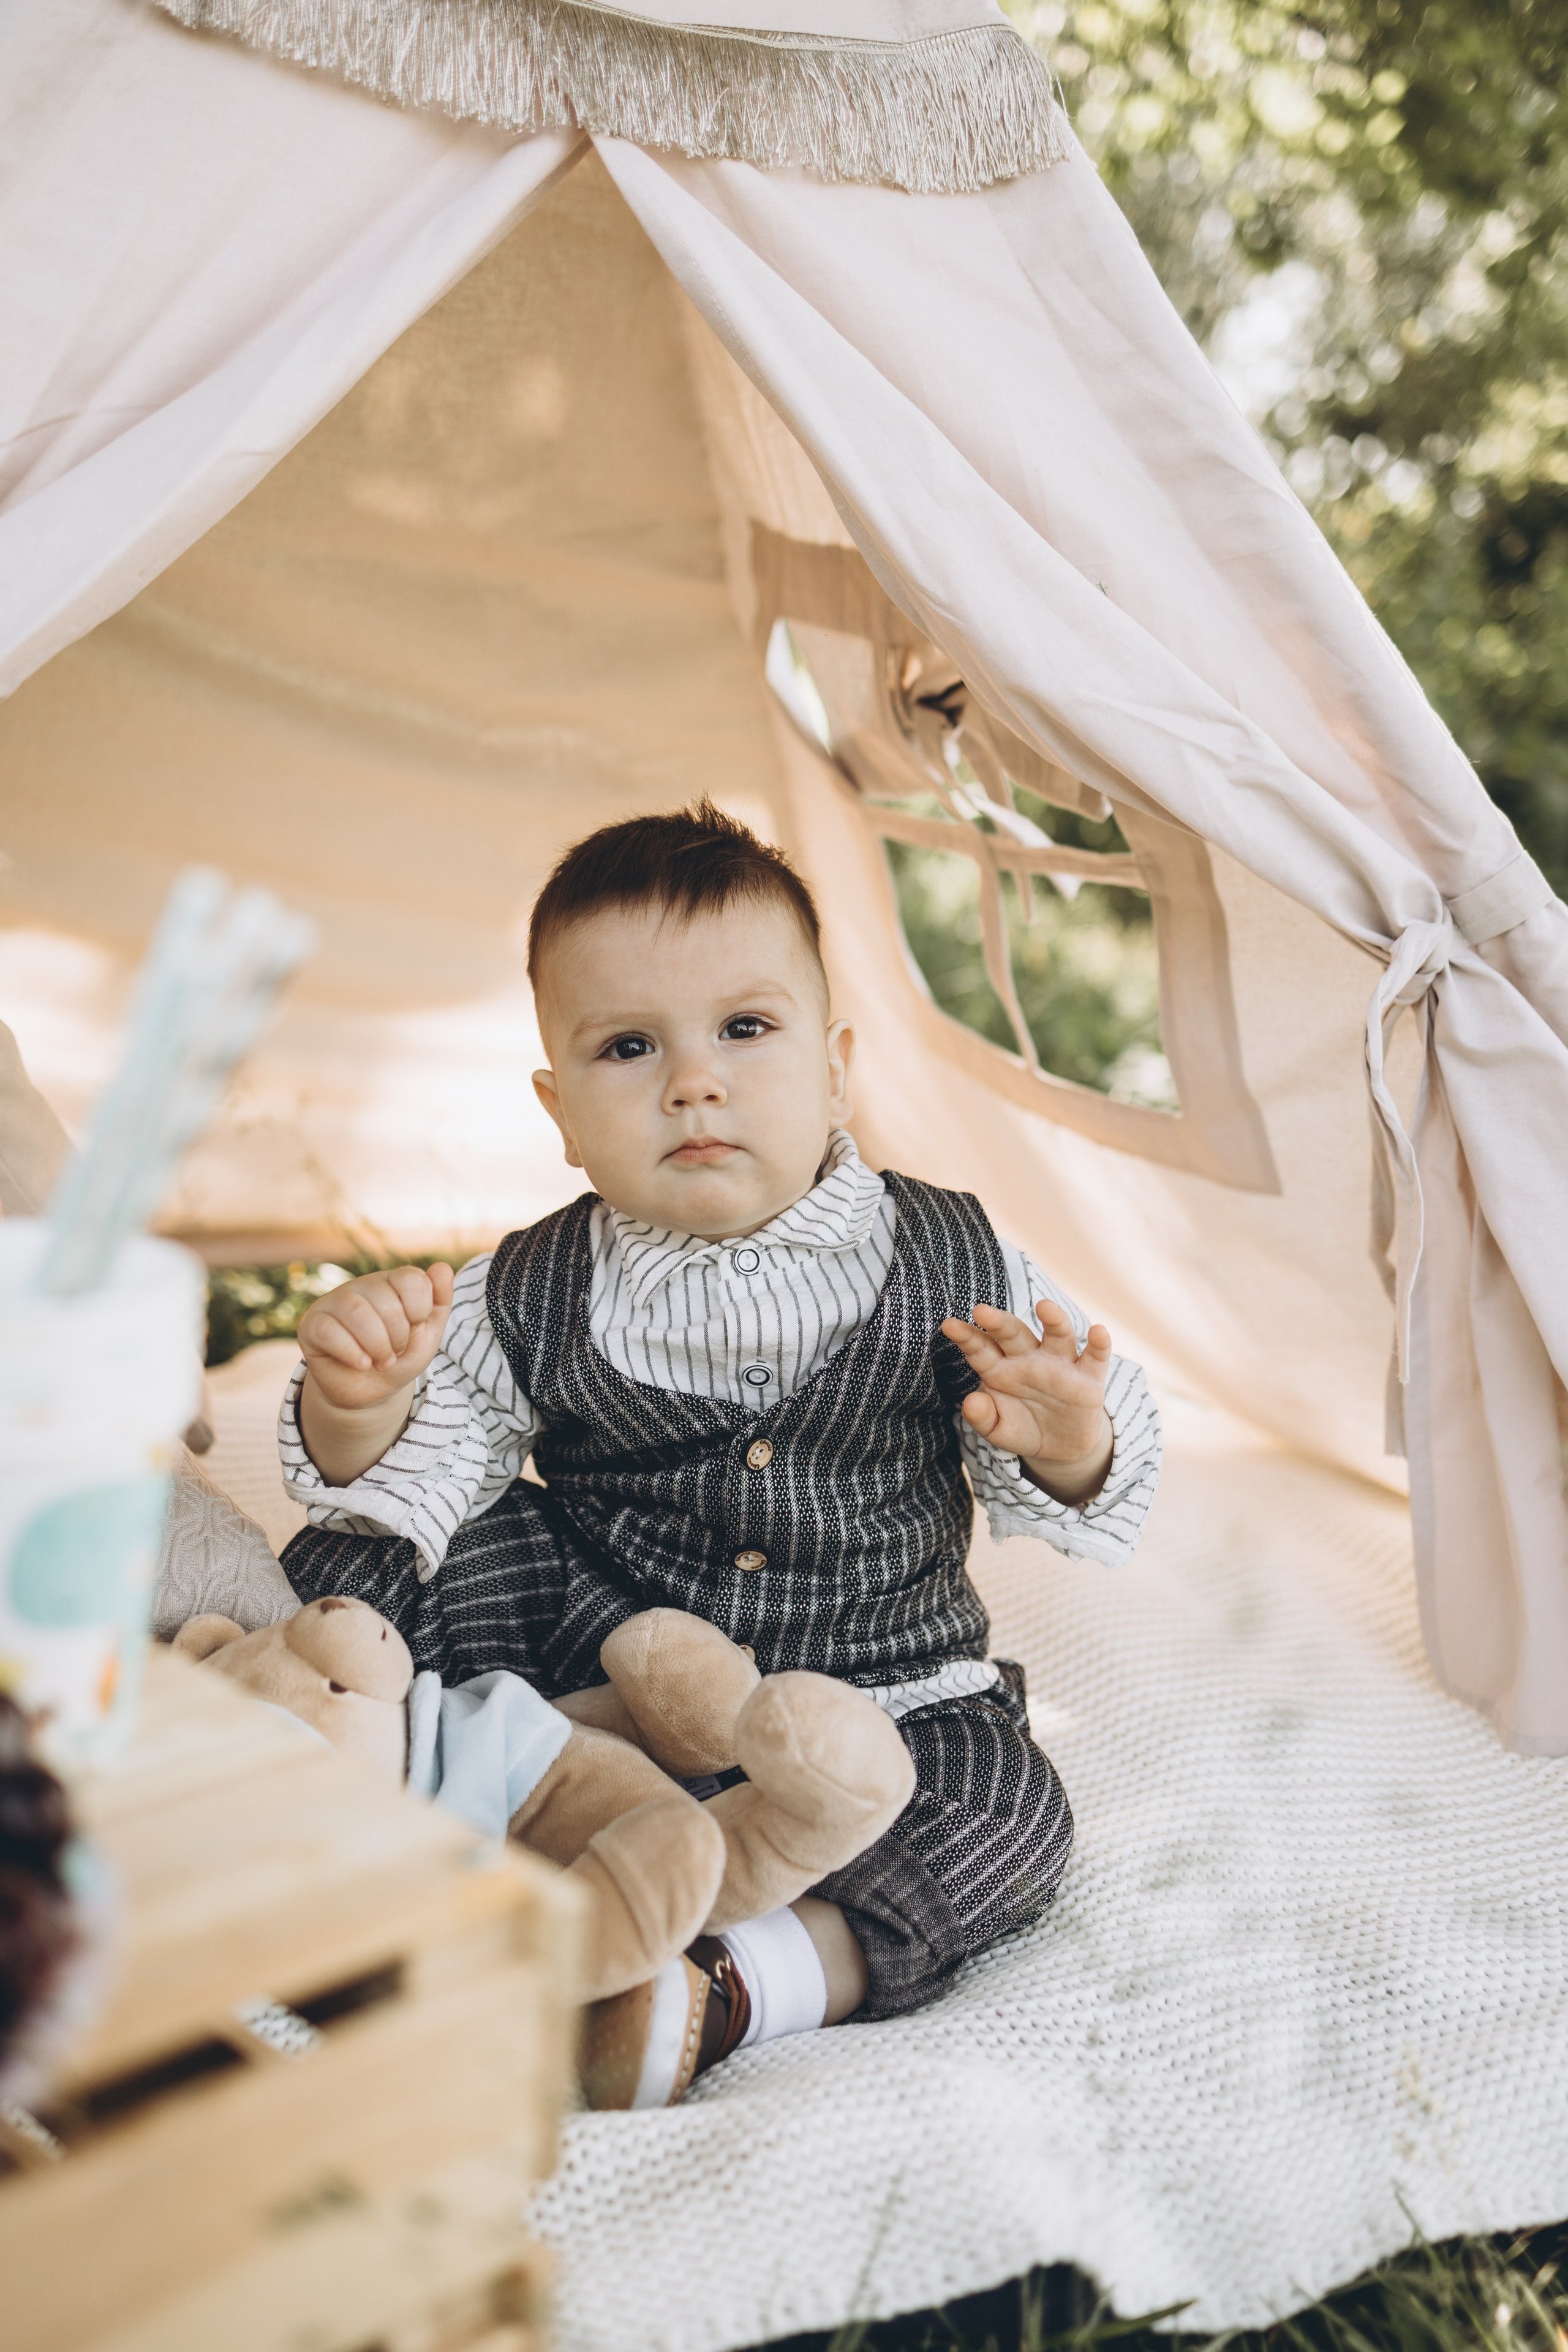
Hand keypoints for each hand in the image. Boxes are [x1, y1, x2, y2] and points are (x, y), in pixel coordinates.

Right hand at [299, 1264, 453, 1413]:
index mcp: (391, 1281)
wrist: (370, 1392)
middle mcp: (361, 1286)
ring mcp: (333, 1302)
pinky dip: (351, 1353)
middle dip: (398, 1337)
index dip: (419, 1310)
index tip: (415, 1328)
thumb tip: (443, 1267)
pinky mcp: (311, 1325)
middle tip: (395, 1352)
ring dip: (377, 1346)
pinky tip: (360, 1364)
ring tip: (380, 1362)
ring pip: (356, 1312)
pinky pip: (329, 1331)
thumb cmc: (399, 1357)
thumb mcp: (428, 1334)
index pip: (411, 1279)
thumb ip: (439, 1301)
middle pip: (385, 1301)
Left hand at [941, 1299, 1113, 1504]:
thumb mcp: (998, 1430)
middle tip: (981, 1311)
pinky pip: (1096, 1357)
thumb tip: (970, 1403)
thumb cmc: (1023, 1428)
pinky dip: (1100, 1344)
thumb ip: (982, 1417)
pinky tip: (1099, 1332)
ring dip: (1053, 1319)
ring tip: (1044, 1307)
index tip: (949, 1326)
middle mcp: (1030, 1359)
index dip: (966, 1337)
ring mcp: (1061, 1365)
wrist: (1060, 1448)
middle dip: (999, 1322)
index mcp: (1001, 1368)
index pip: (981, 1349)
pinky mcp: (1089, 1378)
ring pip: (1058, 1335)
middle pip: (1015, 1333)